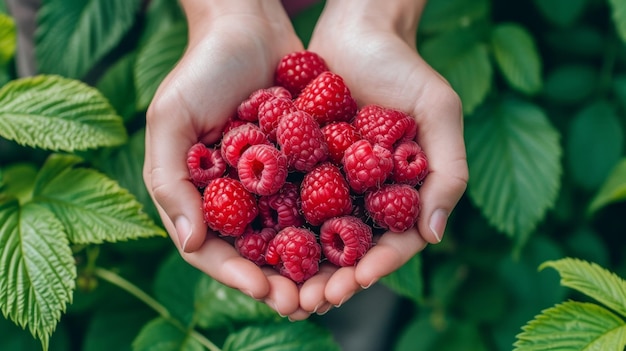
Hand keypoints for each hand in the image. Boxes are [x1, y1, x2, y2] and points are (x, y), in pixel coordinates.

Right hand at [143, 0, 307, 316]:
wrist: (250, 25)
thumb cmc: (202, 68)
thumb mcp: (171, 119)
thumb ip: (169, 181)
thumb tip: (190, 243)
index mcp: (199, 194)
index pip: (214, 249)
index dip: (237, 275)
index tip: (265, 291)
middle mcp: (236, 194)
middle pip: (257, 251)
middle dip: (280, 280)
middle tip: (305, 302)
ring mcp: (272, 181)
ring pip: (291, 234)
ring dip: (311, 264)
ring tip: (334, 285)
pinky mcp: (304, 163)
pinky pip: (319, 200)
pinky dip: (333, 224)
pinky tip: (355, 242)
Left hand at [294, 0, 468, 317]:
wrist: (356, 31)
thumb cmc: (405, 67)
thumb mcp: (439, 112)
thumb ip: (449, 171)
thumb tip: (434, 235)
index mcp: (403, 191)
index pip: (394, 240)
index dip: (377, 264)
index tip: (355, 282)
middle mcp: (366, 194)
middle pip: (350, 248)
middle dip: (331, 278)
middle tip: (310, 302)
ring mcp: (333, 182)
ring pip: (316, 235)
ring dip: (300, 266)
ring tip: (282, 289)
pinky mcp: (300, 165)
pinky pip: (287, 201)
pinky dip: (276, 227)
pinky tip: (258, 247)